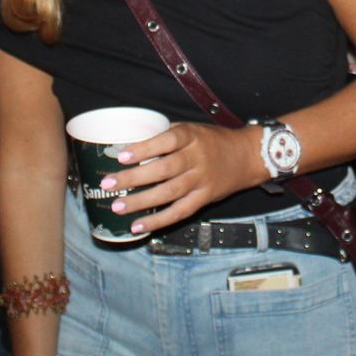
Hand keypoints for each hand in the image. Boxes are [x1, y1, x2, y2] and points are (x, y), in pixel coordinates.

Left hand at [95, 122, 257, 234]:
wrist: (247, 156)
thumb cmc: (212, 141)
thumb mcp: (192, 129)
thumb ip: (166, 135)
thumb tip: (131, 142)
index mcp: (192, 137)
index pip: (167, 141)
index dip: (145, 148)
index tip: (122, 155)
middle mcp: (197, 158)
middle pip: (163, 170)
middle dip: (133, 178)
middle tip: (108, 184)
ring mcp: (201, 180)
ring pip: (168, 193)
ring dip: (141, 202)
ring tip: (117, 206)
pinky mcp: (204, 198)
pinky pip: (179, 212)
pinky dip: (158, 221)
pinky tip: (138, 226)